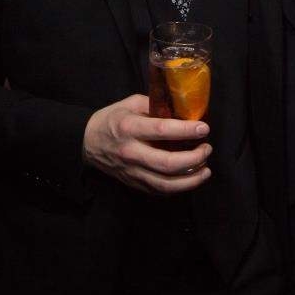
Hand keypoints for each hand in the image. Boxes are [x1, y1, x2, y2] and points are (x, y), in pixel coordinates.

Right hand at [83, 93, 211, 194]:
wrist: (87, 142)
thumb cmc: (112, 118)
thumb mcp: (131, 103)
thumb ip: (155, 105)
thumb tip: (182, 109)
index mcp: (130, 127)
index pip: (161, 130)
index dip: (185, 130)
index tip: (204, 128)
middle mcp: (131, 152)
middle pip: (167, 163)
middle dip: (194, 158)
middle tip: (207, 149)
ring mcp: (133, 171)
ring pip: (166, 184)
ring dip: (191, 179)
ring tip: (206, 169)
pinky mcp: (134, 184)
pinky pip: (160, 191)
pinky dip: (179, 187)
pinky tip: (191, 178)